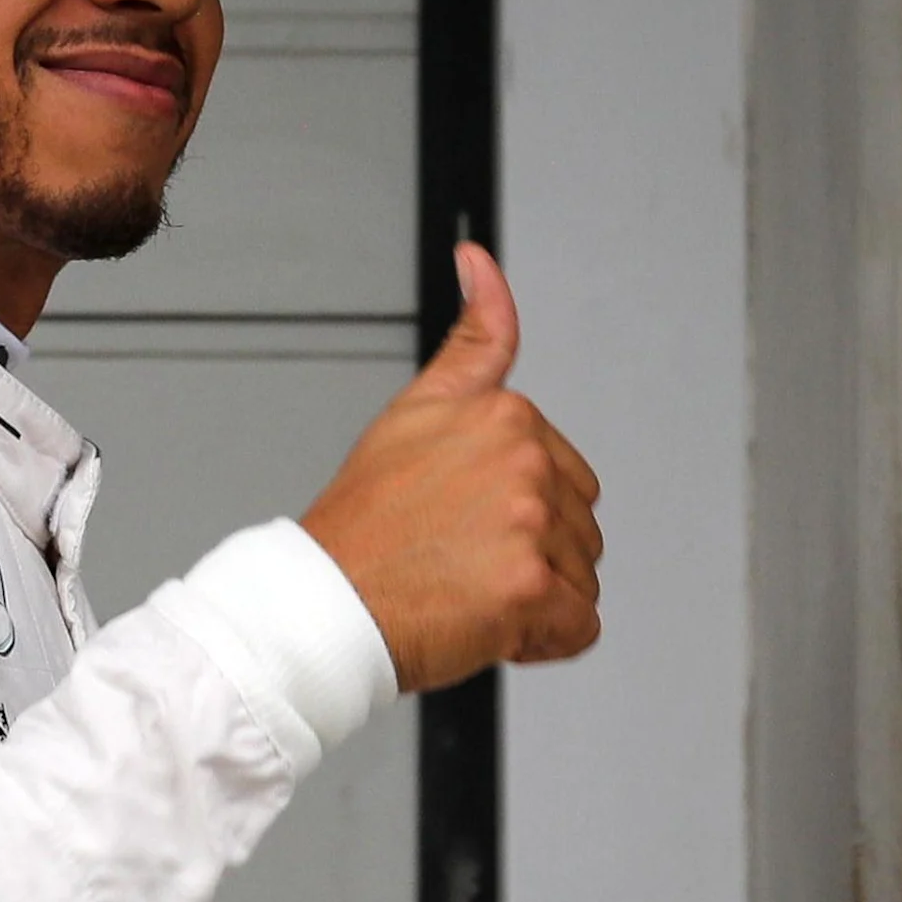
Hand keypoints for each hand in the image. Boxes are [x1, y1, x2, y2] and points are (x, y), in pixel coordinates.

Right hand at [299, 243, 601, 693]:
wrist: (321, 604)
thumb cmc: (361, 526)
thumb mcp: (414, 410)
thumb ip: (474, 337)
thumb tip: (480, 261)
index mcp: (506, 414)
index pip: (560, 477)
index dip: (511, 508)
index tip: (457, 518)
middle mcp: (525, 461)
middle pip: (578, 528)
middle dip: (530, 554)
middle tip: (455, 559)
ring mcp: (531, 525)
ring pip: (580, 577)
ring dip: (533, 597)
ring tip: (462, 589)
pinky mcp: (532, 589)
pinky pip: (580, 627)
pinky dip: (542, 640)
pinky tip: (488, 623)